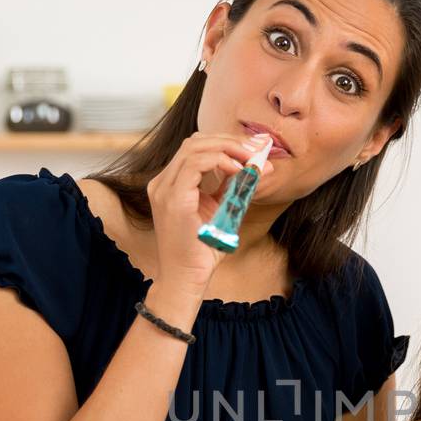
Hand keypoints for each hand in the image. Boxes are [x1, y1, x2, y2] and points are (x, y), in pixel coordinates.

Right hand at [145, 132, 274, 297]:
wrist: (188, 278)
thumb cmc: (203, 250)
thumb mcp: (221, 211)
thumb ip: (232, 188)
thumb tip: (255, 166)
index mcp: (171, 184)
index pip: (196, 149)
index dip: (226, 143)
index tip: (255, 150)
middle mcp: (163, 183)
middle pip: (195, 142)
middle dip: (230, 141)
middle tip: (258, 150)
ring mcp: (165, 189)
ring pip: (195, 147)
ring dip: (228, 149)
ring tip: (252, 159)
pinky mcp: (173, 199)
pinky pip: (195, 164)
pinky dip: (221, 161)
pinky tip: (239, 171)